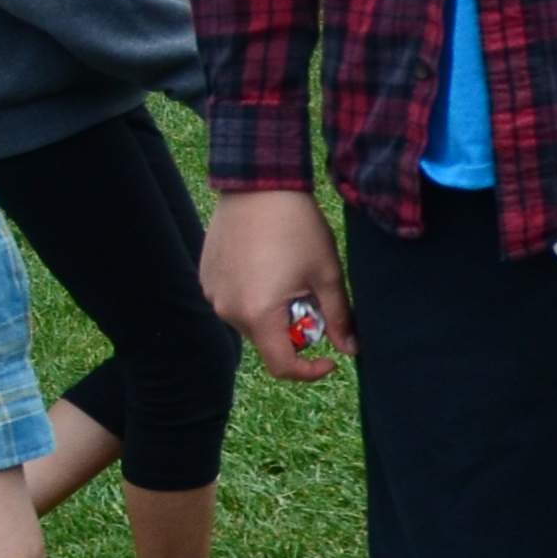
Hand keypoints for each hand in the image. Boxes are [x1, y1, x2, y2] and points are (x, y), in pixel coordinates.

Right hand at [204, 187, 353, 377]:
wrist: (258, 186)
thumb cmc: (298, 228)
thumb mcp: (328, 274)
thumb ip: (339, 317)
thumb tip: (350, 349)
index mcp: (258, 314)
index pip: (282, 365)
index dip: (310, 371)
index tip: (330, 359)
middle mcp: (228, 310)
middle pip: (268, 342)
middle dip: (295, 331)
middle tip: (313, 297)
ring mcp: (213, 294)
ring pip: (252, 323)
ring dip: (275, 314)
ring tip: (289, 276)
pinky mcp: (206, 279)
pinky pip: (235, 303)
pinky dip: (256, 298)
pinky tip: (269, 266)